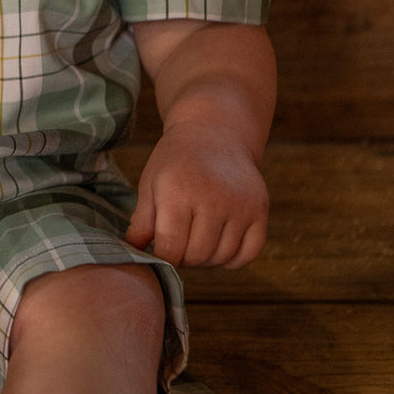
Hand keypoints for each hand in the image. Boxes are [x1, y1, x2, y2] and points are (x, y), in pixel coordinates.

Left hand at [125, 121, 268, 269]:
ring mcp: (240, 205)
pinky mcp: (259, 208)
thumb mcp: (150, 184)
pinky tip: (219, 244)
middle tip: (179, 243)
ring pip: (222, 258)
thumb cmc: (175, 161)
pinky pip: (249, 253)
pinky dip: (233, 259)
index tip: (162, 252)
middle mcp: (212, 198)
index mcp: (178, 193)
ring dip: (207, 259)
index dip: (164, 258)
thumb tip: (134, 253)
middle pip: (197, 256)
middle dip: (184, 258)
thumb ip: (142, 221)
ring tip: (196, 240)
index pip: (171, 249)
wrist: (214, 133)